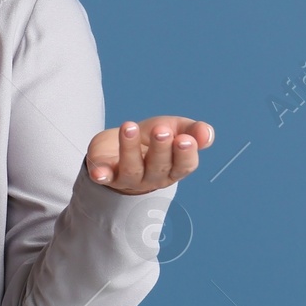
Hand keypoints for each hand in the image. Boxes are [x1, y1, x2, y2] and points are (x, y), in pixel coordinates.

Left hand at [84, 116, 213, 194]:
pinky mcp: (106, 175)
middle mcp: (153, 177)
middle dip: (161, 148)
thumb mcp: (173, 129)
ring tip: (130, 126)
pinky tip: (98, 172)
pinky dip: (101, 175)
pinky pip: (104, 177)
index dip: (185, 154)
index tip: (185, 139)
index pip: (184, 165)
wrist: (118, 145)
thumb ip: (192, 131)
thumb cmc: (151, 139)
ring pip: (132, 168)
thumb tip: (207, 134)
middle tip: (162, 130)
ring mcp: (129, 179)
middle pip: (159, 166)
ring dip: (130, 148)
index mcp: (174, 168)